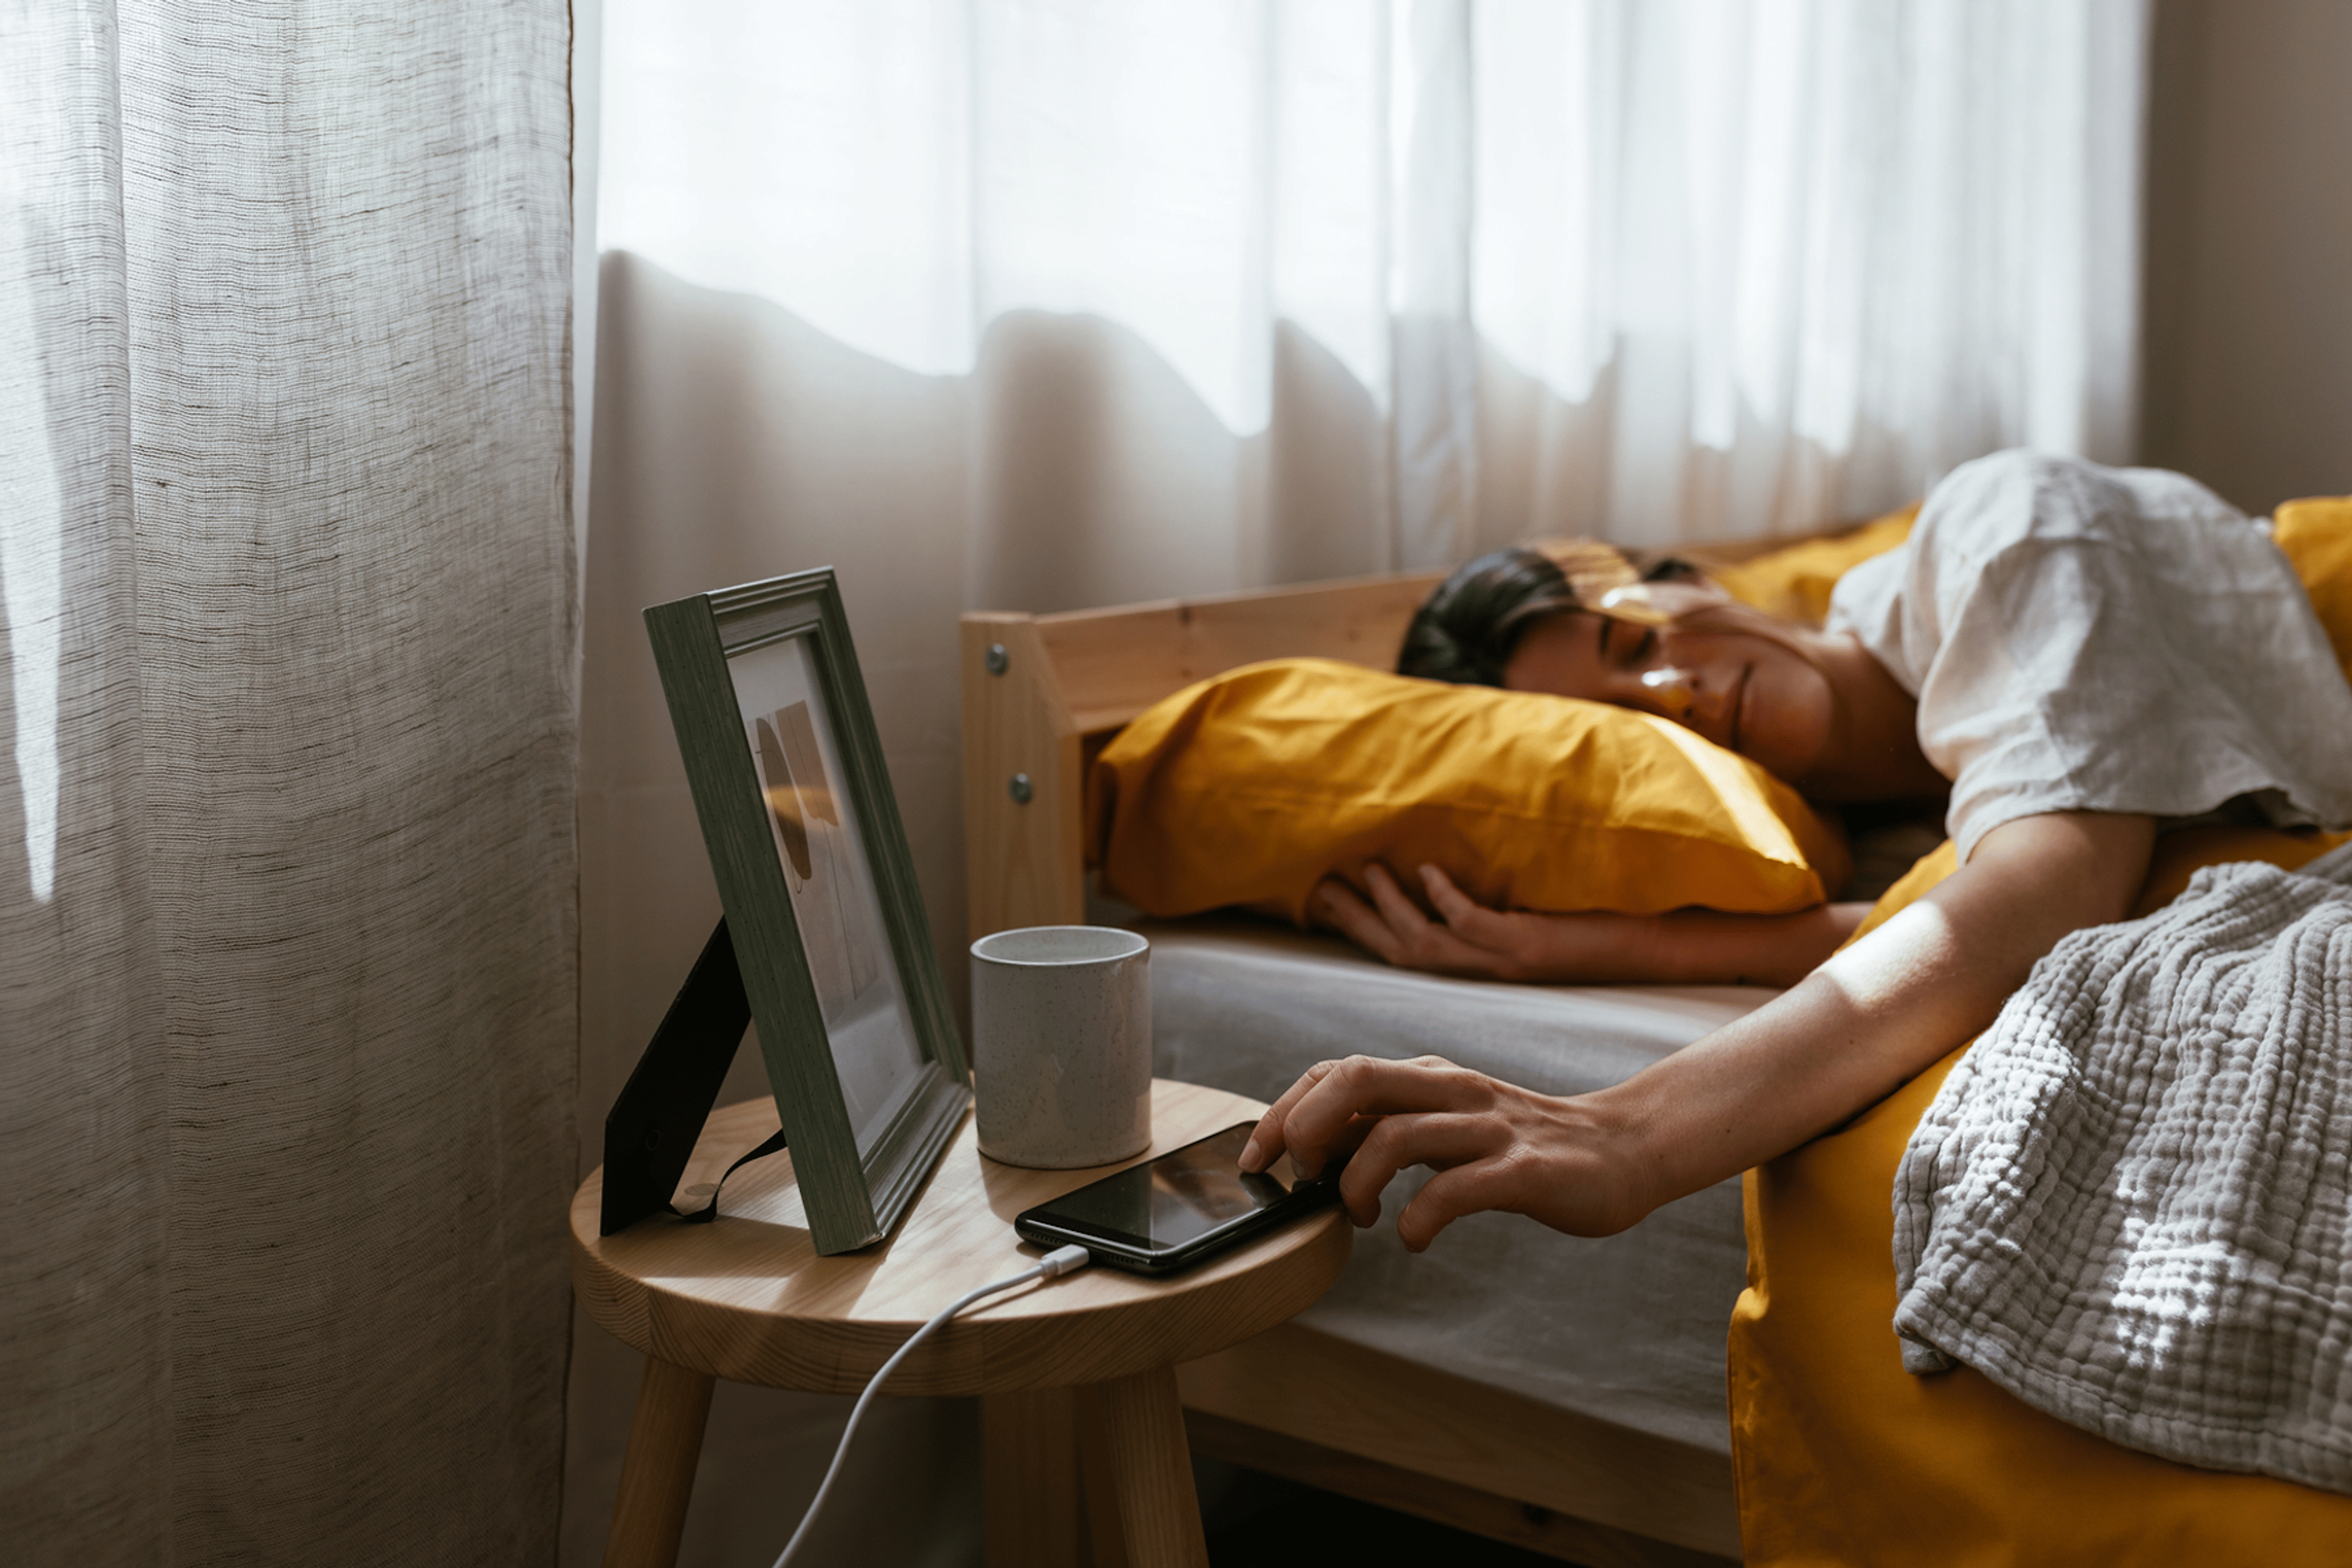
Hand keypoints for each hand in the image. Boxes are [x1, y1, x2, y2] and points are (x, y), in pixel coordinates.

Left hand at [1236, 1054, 1654, 1249]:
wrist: (1623, 1150)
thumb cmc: (1522, 1146)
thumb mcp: (1448, 1123)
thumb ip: (1390, 1126)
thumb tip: (1314, 1153)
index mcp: (1429, 1077)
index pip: (1336, 1071)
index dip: (1285, 1110)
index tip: (1258, 1160)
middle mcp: (1453, 1090)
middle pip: (1355, 1079)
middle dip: (1306, 1128)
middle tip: (1299, 1180)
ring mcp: (1489, 1127)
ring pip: (1395, 1135)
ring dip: (1356, 1183)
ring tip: (1361, 1217)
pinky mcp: (1523, 1170)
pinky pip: (1454, 1190)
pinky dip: (1419, 1220)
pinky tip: (1415, 1239)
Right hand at [1313, 863, 1629, 982]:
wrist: (1660, 950)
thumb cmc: (1601, 930)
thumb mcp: (1536, 921)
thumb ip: (1494, 909)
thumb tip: (1448, 875)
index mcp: (1482, 967)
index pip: (1405, 953)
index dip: (1363, 929)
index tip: (1326, 899)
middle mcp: (1486, 970)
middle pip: (1402, 951)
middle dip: (1358, 920)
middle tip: (1321, 888)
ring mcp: (1506, 960)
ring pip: (1428, 943)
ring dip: (1392, 906)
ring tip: (1367, 871)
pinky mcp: (1531, 945)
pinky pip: (1474, 925)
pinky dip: (1446, 899)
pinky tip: (1429, 871)